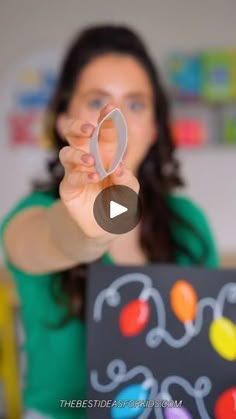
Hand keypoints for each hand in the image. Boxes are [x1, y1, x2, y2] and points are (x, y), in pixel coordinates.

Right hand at [57, 104, 138, 238]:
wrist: (107, 224)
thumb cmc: (120, 200)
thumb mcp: (130, 189)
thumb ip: (127, 179)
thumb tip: (119, 169)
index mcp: (104, 152)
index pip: (102, 131)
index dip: (105, 119)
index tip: (110, 107)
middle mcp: (87, 157)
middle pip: (75, 135)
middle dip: (78, 127)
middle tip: (89, 128)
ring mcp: (76, 171)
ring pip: (67, 153)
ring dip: (78, 154)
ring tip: (92, 161)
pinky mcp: (68, 188)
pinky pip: (71, 177)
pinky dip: (82, 175)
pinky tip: (94, 177)